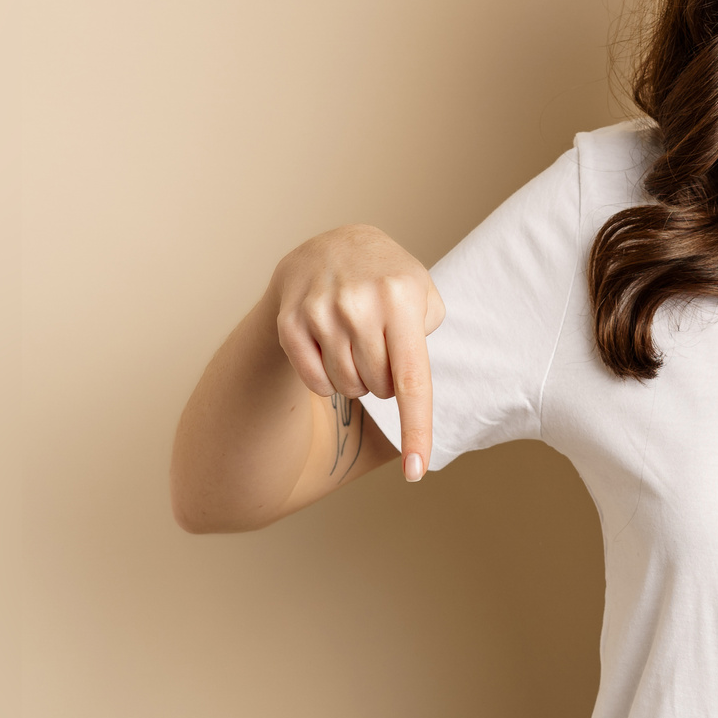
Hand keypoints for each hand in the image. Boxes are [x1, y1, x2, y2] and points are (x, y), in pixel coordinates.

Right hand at [266, 224, 442, 480]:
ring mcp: (320, 312)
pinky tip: (330, 350)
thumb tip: (411, 386)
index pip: (412, 378)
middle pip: (380, 388)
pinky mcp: (290, 321)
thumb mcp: (422, 291)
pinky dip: (327, 380)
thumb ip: (428, 333)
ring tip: (356, 345)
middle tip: (380, 346)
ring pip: (348, 388)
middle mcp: (360, 304)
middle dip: (386, 380)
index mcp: (401, 298)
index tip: (417, 472)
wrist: (330, 245)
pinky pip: (316, 383)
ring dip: (357, 380)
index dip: (416, 429)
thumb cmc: (387, 279)